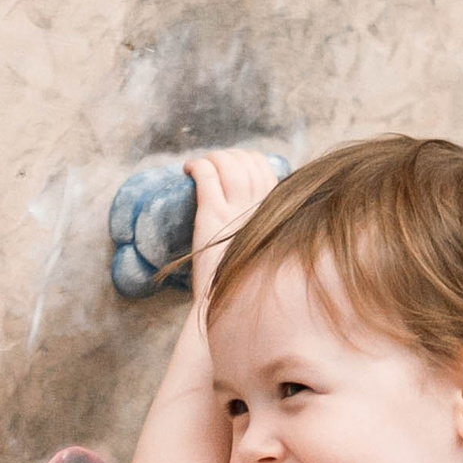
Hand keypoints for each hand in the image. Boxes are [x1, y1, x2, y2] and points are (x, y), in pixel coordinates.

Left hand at [184, 149, 285, 301]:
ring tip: (199, 167)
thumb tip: (266, 227)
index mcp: (274, 212)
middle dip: (228, 156)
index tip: (234, 166)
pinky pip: (207, 175)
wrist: (230, 306)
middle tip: (212, 166)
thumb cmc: (245, 283)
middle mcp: (259, 206)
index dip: (248, 159)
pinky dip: (197, 165)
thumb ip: (268, 232)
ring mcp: (234, 209)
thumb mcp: (268, 250)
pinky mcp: (212, 215)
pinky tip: (188, 169)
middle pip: (246, 160)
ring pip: (227, 163)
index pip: (265, 168)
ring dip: (212, 158)